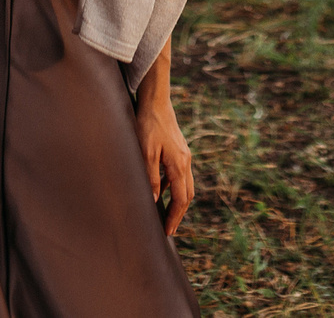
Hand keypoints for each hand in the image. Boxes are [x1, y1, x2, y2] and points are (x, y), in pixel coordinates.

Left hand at [135, 90, 193, 235]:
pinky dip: (172, 187)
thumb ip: (150, 177)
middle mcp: (185, 161)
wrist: (155, 101)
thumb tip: (153, 200)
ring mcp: (184, 155)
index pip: (180, 199)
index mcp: (179, 165)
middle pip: (187, 195)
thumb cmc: (148, 125)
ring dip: (177, 201)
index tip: (168, 231)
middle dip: (179, 213)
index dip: (175, 217)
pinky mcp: (179, 150)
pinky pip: (178, 175)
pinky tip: (160, 191)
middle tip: (169, 228)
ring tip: (165, 214)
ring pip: (185, 185)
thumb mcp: (146, 152)